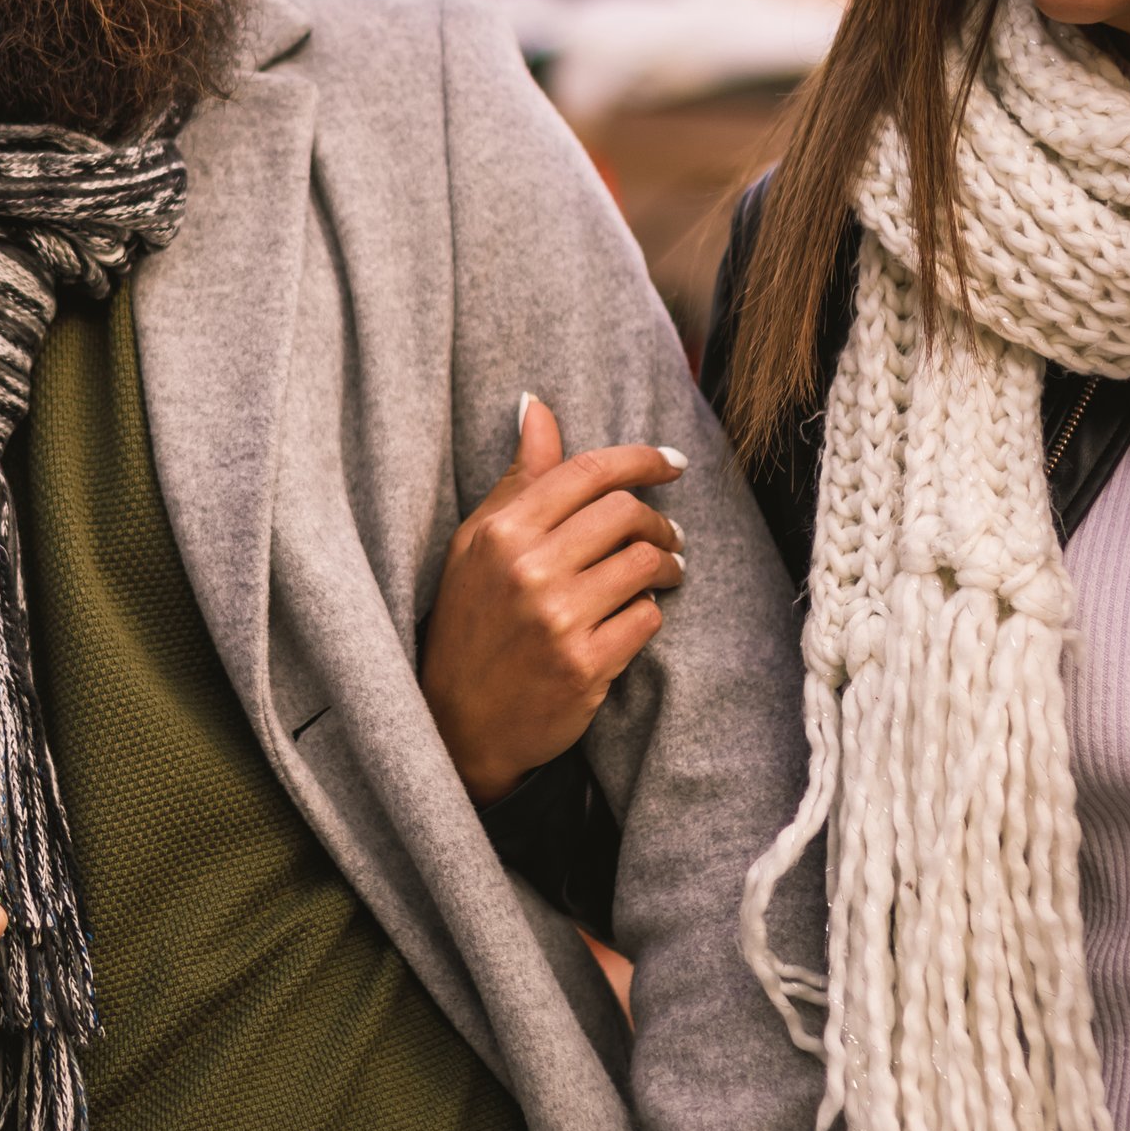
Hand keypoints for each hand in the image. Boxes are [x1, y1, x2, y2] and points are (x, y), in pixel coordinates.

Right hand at [420, 393, 688, 802]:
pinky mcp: (585, 668)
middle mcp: (529, 571)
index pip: (588, 473)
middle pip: (626, 514)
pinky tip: (638, 615)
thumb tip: (537, 407)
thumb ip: (520, 478)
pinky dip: (651, 613)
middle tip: (667, 532)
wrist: (457, 724)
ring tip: (666, 571)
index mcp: (502, 533)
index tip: (673, 463)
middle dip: (658, 518)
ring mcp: (558, 621)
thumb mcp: (476, 544)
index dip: (642, 460)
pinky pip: (647, 619)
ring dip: (668, 564)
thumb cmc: (469, 623)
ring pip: (645, 564)